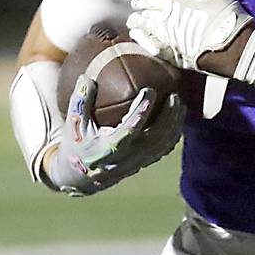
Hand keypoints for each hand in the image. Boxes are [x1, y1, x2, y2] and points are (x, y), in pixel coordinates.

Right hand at [45, 74, 184, 195]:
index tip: (150, 91)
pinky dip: (173, 135)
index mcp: (108, 148)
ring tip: (181, 105)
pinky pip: (163, 150)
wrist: (80, 177)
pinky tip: (178, 120)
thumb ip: (80, 100)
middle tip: (174, 95)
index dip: (142, 110)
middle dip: (168, 117)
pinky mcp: (142, 165)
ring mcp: (136, 163)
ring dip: (175, 125)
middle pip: (155, 137)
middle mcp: (125, 158)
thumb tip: (87, 76)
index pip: (129, 128)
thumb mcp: (73, 123)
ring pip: (162, 145)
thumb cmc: (76, 145)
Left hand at [128, 0, 254, 76]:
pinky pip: (153, 48)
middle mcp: (168, 21)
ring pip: (147, 32)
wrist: (236, 48)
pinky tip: (140, 41)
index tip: (136, 1)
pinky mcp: (175, 56)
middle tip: (134, 14)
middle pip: (147, 16)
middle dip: (139, 15)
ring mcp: (170, 40)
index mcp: (176, 3)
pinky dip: (144, 43)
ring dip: (139, 28)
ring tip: (133, 27)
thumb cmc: (228, 16)